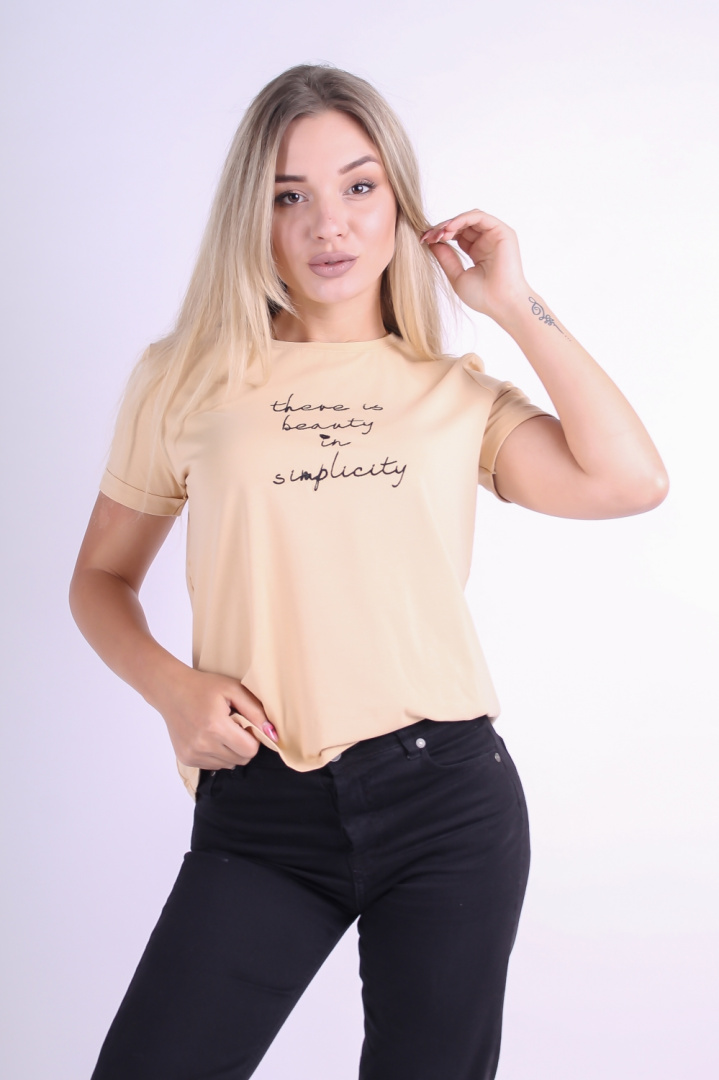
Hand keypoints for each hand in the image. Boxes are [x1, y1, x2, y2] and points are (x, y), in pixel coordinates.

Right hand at [153, 666, 278, 769]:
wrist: (170, 691)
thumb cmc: (203, 687)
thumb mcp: (233, 689)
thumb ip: (256, 712)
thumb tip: (273, 735)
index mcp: (215, 727)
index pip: (250, 750)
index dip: (253, 738)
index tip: (245, 724)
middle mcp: (202, 745)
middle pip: (241, 760)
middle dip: (243, 745)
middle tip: (233, 725)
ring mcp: (192, 754)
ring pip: (228, 765)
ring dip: (230, 751)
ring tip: (220, 729)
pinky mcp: (186, 759)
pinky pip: (214, 766)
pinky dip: (217, 754)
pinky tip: (209, 736)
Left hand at [420, 210, 528, 321]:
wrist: (501, 303)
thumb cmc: (483, 296)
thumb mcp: (457, 275)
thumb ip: (446, 258)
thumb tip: (432, 243)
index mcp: (477, 251)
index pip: (457, 235)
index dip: (440, 235)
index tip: (424, 240)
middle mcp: (486, 241)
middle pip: (462, 224)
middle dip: (443, 228)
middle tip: (429, 236)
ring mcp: (495, 235)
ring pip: (470, 218)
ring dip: (451, 223)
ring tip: (439, 234)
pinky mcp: (502, 232)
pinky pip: (480, 217)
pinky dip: (463, 219)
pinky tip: (449, 228)